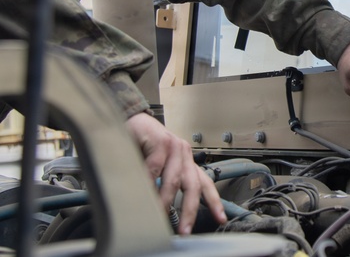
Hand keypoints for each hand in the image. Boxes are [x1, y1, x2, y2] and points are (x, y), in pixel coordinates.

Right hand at [125, 112, 226, 233]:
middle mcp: (184, 153)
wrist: (128, 118)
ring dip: (165, 201)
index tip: (220, 218)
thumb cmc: (141, 144)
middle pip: (193, 186)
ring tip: (159, 214)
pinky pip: (155, 168)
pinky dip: (148, 182)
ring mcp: (174, 146)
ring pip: (174, 181)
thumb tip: (166, 210)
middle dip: (189, 211)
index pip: (204, 183)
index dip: (213, 202)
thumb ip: (163, 184)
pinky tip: (143, 191)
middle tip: (185, 230)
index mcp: (186, 161)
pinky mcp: (161, 140)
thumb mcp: (156, 166)